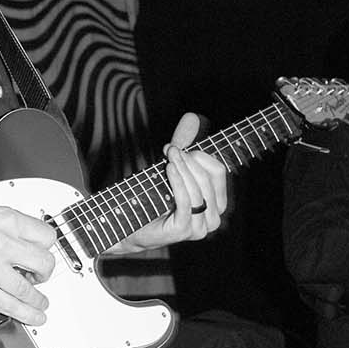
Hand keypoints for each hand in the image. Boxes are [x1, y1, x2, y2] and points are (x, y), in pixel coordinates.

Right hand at [0, 201, 56, 325]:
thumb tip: (9, 238)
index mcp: (3, 220)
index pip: (45, 235)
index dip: (46, 248)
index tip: (44, 254)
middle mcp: (2, 243)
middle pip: (44, 263)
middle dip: (45, 274)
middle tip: (40, 278)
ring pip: (30, 290)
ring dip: (38, 300)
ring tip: (39, 304)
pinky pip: (11, 306)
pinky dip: (27, 314)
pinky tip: (32, 316)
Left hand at [126, 111, 227, 251]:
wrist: (130, 227)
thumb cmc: (153, 199)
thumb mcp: (172, 169)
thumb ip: (183, 145)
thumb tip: (191, 116)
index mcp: (217, 204)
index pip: (218, 171)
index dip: (200, 156)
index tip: (178, 148)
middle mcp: (214, 219)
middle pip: (208, 178)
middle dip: (189, 160)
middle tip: (170, 150)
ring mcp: (201, 228)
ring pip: (197, 189)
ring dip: (182, 168)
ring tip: (168, 156)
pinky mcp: (185, 231)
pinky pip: (186, 201)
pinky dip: (177, 182)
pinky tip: (168, 168)